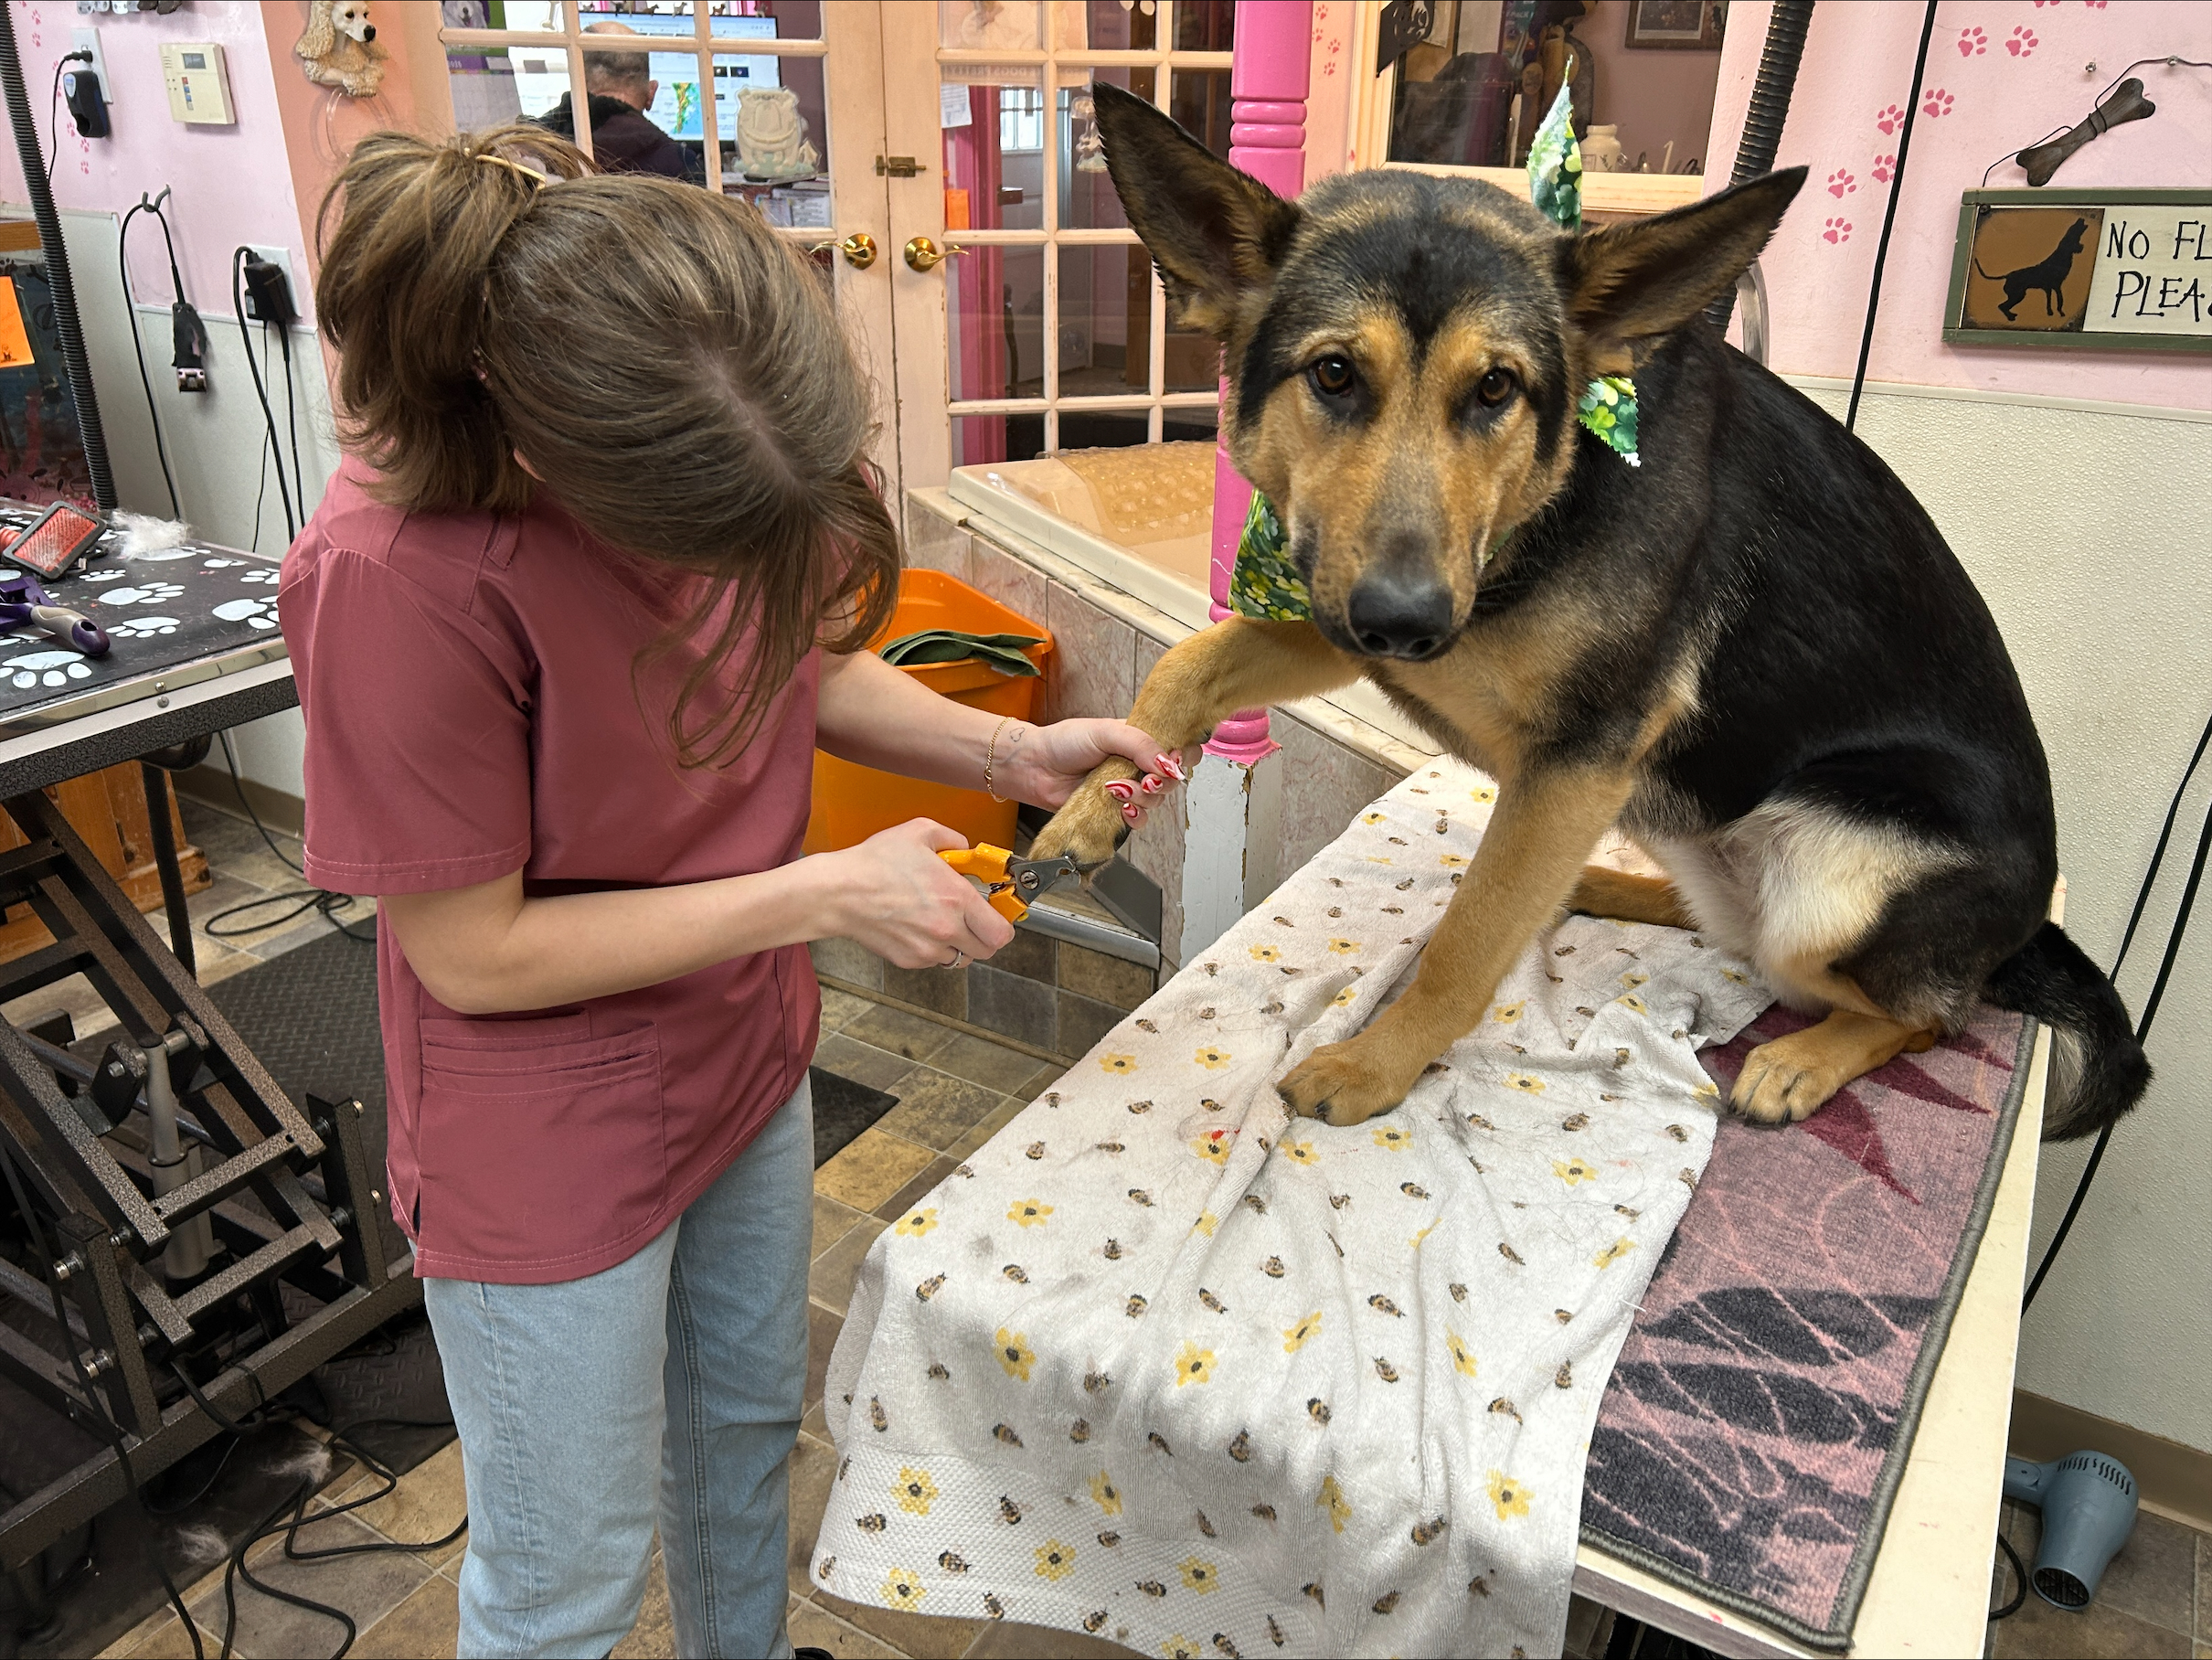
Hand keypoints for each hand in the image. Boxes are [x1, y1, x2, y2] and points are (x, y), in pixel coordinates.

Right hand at [815, 819, 1015, 969]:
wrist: (838, 893)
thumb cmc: (875, 862)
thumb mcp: (920, 832)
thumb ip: (953, 838)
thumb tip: (965, 848)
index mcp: (956, 898)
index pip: (1000, 932)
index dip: (1004, 925)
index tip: (997, 914)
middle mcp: (946, 929)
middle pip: (986, 950)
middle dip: (984, 935)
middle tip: (973, 919)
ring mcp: (927, 949)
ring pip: (960, 958)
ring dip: (959, 944)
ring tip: (942, 923)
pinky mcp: (909, 960)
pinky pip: (934, 960)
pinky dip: (933, 949)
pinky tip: (918, 927)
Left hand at [1001, 719, 1193, 829]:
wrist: (1035, 767)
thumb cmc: (1064, 742)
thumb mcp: (1106, 731)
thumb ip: (1140, 744)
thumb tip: (1170, 764)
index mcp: (1140, 741)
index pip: (1179, 747)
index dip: (1184, 756)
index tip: (1175, 760)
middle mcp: (1137, 766)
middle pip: (1171, 780)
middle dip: (1163, 782)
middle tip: (1147, 779)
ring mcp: (1127, 790)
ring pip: (1155, 801)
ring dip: (1143, 798)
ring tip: (1118, 789)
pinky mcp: (1113, 812)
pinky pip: (1137, 821)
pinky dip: (1135, 817)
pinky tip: (1122, 809)